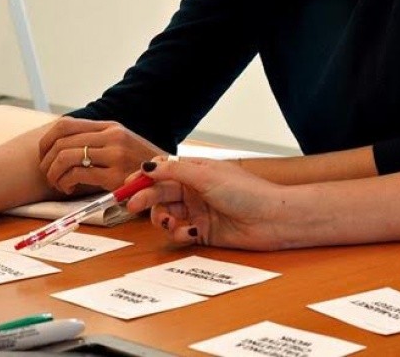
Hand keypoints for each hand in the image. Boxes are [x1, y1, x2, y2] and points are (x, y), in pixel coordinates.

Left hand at [38, 118, 164, 194]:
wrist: (169, 177)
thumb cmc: (141, 163)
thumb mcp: (122, 143)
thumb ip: (98, 140)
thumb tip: (63, 144)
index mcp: (111, 126)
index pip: (65, 124)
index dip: (46, 141)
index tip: (44, 155)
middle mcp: (112, 137)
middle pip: (61, 142)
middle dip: (46, 161)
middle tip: (49, 174)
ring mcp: (115, 155)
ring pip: (65, 157)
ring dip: (54, 174)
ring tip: (59, 183)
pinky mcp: (115, 176)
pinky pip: (77, 174)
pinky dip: (66, 183)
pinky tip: (71, 189)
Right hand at [125, 157, 295, 250]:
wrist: (272, 219)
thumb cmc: (247, 192)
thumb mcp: (207, 176)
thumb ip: (174, 172)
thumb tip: (148, 165)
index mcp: (197, 171)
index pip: (163, 172)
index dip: (144, 178)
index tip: (128, 185)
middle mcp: (196, 190)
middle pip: (160, 194)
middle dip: (146, 199)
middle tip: (133, 206)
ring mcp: (198, 211)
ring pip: (166, 215)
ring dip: (163, 219)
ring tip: (171, 223)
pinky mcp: (202, 232)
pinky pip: (179, 233)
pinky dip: (180, 233)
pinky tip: (191, 233)